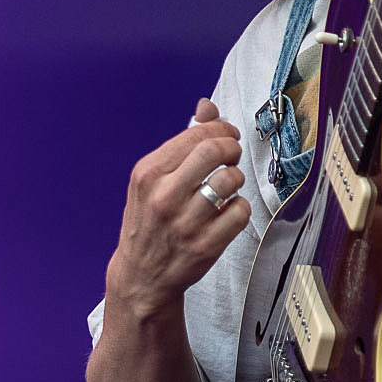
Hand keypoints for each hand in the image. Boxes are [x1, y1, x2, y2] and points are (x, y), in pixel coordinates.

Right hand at [103, 97, 251, 321]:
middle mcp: (163, 197)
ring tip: (227, 186)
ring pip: (231, 180)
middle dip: (232, 148)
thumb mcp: (151, 178)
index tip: (227, 135)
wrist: (141, 275)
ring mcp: (185, 223)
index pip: (196, 135)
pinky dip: (240, 208)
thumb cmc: (149, 219)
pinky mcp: (205, 246)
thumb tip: (207, 107)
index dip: (221, 130)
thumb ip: (181, 142)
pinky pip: (240, 212)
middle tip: (231, 155)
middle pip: (215, 151)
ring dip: (236, 178)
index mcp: (147, 173)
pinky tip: (227, 211)